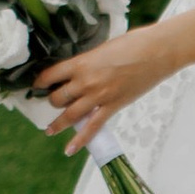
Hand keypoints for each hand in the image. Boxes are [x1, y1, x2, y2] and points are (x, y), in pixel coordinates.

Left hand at [33, 20, 173, 153]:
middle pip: (58, 98)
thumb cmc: (133, 44)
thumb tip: (81, 70)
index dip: (41, 82)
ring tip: (50, 130)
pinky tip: (69, 149)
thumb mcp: (102, 48)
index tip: (38, 85)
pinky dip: (80, 140)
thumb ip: (88, 62)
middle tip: (54, 102)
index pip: (51, 75)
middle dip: (53, 101)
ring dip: (58, 123)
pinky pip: (92, 127)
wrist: (156, 52)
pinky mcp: (112, 106)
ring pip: (69, 115)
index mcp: (81, 63)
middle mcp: (85, 81)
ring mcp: (98, 96)